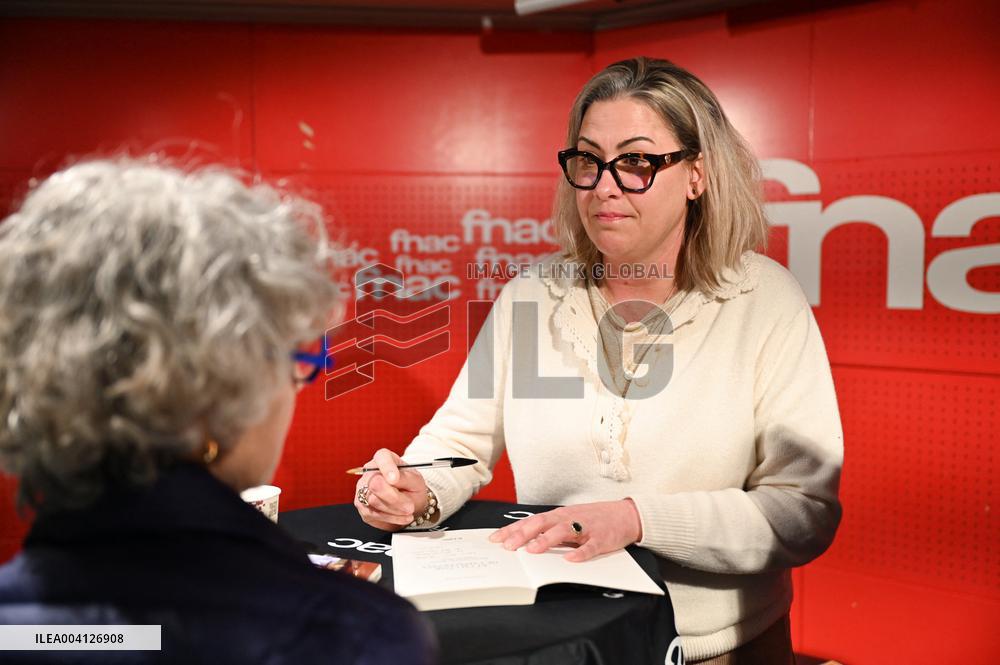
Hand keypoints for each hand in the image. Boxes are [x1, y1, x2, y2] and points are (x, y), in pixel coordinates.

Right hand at [354, 448, 430, 531]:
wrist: (410, 503)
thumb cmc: (412, 487)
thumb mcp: (416, 481)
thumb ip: (405, 478)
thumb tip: (393, 479)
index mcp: (384, 459)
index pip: (382, 457)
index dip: (387, 467)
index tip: (395, 479)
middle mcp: (370, 472)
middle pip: (375, 484)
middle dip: (395, 498)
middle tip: (410, 506)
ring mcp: (362, 489)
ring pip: (374, 501)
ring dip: (394, 510)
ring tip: (408, 511)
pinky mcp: (362, 506)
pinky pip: (373, 514)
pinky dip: (390, 518)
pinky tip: (402, 517)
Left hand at [488, 500, 642, 561]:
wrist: (626, 514)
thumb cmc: (592, 519)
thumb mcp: (568, 521)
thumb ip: (549, 530)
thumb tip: (522, 542)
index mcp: (558, 516)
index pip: (530, 521)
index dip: (512, 530)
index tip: (495, 539)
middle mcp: (569, 519)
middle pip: (542, 524)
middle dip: (523, 534)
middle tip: (508, 547)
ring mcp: (585, 528)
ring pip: (564, 532)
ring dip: (547, 540)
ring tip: (533, 551)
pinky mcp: (602, 539)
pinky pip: (590, 546)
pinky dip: (580, 553)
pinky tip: (570, 559)